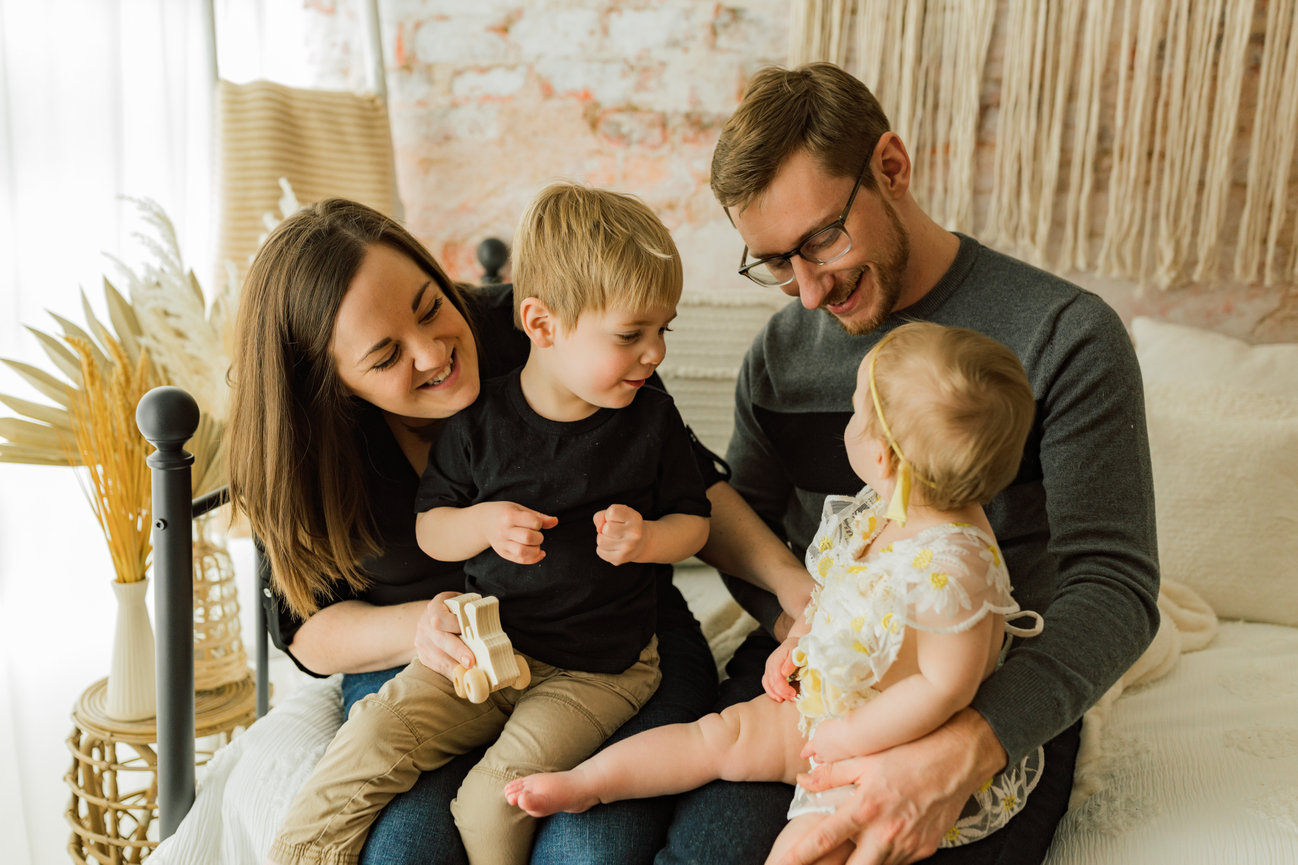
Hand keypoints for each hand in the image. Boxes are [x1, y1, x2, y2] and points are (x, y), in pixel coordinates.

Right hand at [413, 591, 474, 677]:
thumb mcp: (460, 603)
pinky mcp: (423, 657)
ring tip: (471, 674)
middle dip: (457, 651)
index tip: (468, 631)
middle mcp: (425, 624)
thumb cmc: (454, 611)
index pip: (440, 618)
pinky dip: (452, 674)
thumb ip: (471, 611)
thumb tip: (488, 626)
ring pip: (438, 658)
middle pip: (440, 640)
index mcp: (435, 607)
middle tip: (470, 662)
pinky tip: (463, 678)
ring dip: (456, 667)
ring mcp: (422, 642)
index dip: (454, 625)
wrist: (431, 618)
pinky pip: (437, 668)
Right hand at [482, 502, 557, 564]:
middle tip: (536, 534)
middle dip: (539, 537)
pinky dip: (533, 559)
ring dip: (536, 549)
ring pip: (523, 552)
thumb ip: (538, 516)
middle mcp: (504, 531)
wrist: (482, 522)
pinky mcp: (503, 553)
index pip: (533, 522)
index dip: (539, 523)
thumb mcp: (519, 508)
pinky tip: (539, 553)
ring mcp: (502, 544)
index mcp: (509, 516)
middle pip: (529, 538)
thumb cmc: (504, 512)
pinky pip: (520, 560)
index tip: (535, 522)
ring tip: (536, 544)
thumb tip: (555, 521)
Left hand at [593, 504, 646, 564]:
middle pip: (605, 528)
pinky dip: (602, 548)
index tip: (617, 519)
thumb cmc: (625, 525)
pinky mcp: (620, 559)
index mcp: (635, 519)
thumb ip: (602, 515)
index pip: (611, 512)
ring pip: (600, 540)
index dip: (609, 515)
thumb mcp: (617, 513)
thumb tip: (598, 528)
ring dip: (603, 538)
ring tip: (613, 538)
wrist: (641, 543)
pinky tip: (613, 547)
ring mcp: (628, 548)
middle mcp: (634, 534)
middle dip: (605, 528)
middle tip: (614, 530)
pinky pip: (599, 551)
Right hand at [763, 623, 806, 701]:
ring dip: (775, 694)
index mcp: (776, 660)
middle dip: (782, 693)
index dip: (784, 688)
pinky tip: (779, 697)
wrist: (793, 642)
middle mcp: (770, 664)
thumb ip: (791, 662)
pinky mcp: (769, 672)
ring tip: (784, 700)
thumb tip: (784, 674)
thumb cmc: (798, 647)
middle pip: (771, 683)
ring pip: (767, 684)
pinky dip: (771, 692)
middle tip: (793, 699)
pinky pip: (766, 683)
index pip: (777, 678)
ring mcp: (768, 668)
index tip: (794, 694)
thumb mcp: (797, 652)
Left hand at [776, 709, 1006, 864]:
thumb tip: (804, 779)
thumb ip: (832, 773)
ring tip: (855, 848)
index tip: (781, 864)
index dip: (799, 856)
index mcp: (865, 808)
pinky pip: (898, 862)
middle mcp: (886, 833)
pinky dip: (885, 856)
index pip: (824, 839)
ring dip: (860, 862)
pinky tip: (880, 844)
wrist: (959, 757)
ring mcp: (908, 845)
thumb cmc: (909, 753)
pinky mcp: (925, 849)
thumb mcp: (866, 757)